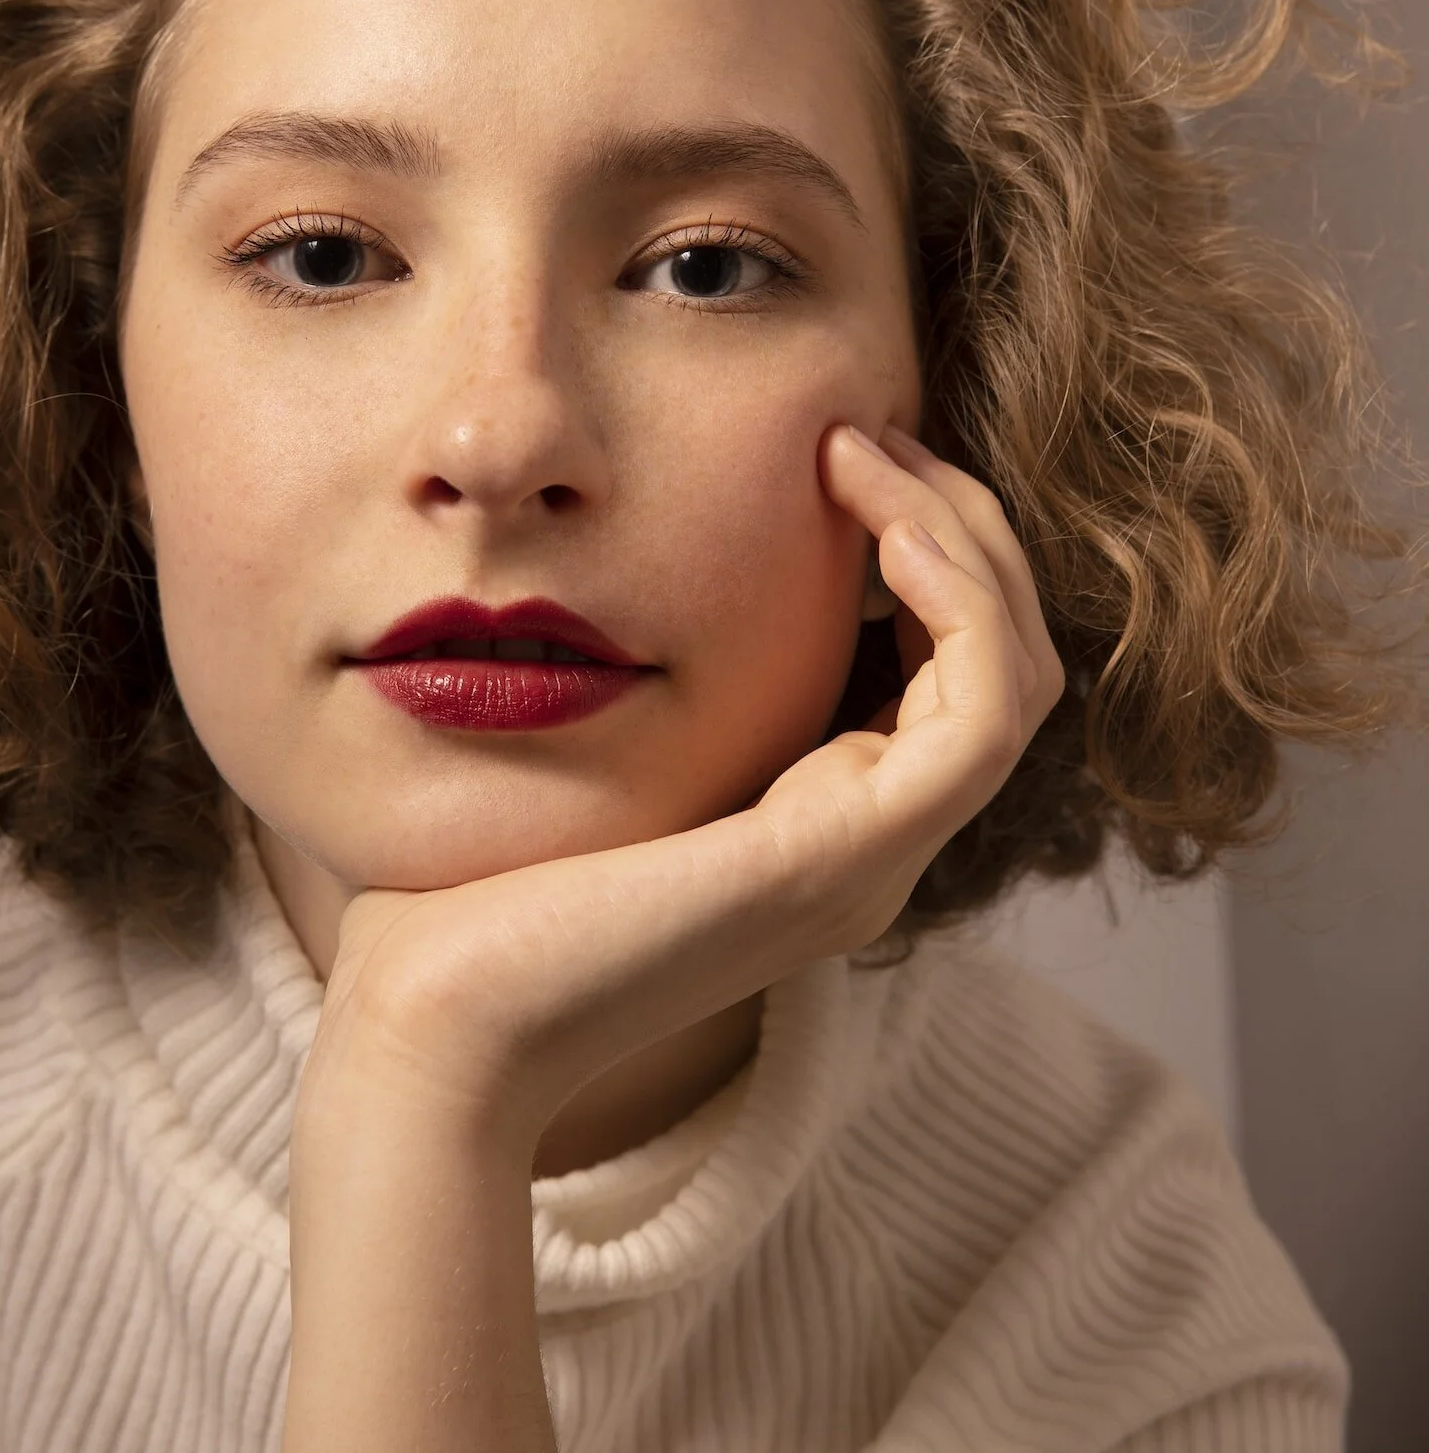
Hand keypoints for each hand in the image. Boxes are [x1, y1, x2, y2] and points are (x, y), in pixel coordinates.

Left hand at [297, 424, 1064, 1164]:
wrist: (436, 1019)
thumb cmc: (469, 893)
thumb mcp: (583, 748)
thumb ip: (640, 673)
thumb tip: (618, 555)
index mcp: (813, 825)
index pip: (942, 673)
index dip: (920, 550)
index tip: (837, 452)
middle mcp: (864, 847)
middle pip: (1001, 662)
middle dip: (955, 528)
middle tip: (868, 432)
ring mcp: (870, 859)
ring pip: (1017, 675)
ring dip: (961, 543)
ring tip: (867, 452)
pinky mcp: (850, 855)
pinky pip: (986, 707)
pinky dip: (959, 599)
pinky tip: (880, 525)